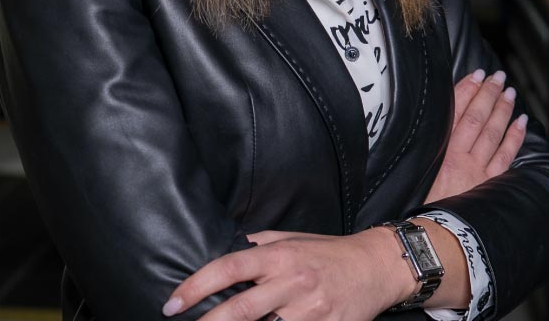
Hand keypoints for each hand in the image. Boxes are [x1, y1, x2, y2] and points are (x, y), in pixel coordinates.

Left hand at [162, 227, 412, 320]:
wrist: (375, 267)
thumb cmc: (327, 253)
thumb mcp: (291, 238)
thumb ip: (257, 246)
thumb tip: (224, 249)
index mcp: (279, 255)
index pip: (230, 267)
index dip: (197, 285)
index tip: (173, 303)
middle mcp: (293, 282)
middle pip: (242, 309)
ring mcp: (310, 310)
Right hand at [425, 68, 527, 202]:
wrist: (434, 242)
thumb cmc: (419, 211)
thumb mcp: (414, 177)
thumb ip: (423, 155)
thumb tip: (428, 131)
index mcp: (438, 153)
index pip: (455, 113)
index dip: (466, 91)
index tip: (475, 75)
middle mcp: (460, 158)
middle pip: (476, 118)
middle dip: (488, 94)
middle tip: (498, 77)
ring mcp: (478, 171)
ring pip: (493, 133)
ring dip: (502, 110)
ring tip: (509, 92)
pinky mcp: (490, 185)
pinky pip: (507, 156)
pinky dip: (514, 137)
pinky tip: (520, 123)